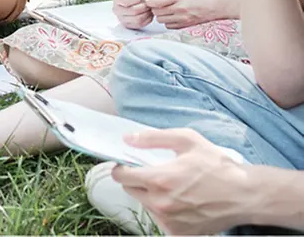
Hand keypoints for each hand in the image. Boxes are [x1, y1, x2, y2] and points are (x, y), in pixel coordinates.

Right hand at [112, 0, 153, 28]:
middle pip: (133, 11)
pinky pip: (140, 24)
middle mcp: (117, 10)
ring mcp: (122, 19)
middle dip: (144, 7)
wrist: (136, 2)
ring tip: (149, 8)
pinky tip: (148, 13)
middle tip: (148, 3)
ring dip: (147, 13)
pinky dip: (147, 19)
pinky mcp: (129, 25)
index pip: (125, 1)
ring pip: (138, 19)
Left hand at [112, 128, 252, 234]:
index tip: (128, 165)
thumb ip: (153, 138)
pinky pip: (161, 220)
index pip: (121, 176)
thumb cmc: (218, 166)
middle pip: (131, 190)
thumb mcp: (187, 141)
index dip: (122, 168)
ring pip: (146, 205)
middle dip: (138, 180)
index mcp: (159, 179)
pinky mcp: (179, 233)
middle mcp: (160, 203)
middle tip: (155, 173)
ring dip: (152, 196)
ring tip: (174, 188)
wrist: (246, 195)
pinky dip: (166, 211)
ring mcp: (169, 221)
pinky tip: (181, 202)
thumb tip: (128, 139)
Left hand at [145, 0, 229, 28]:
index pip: (155, 2)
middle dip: (155, 9)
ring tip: (168, 11)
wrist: (217, 6)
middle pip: (156, 12)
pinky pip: (169, 26)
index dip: (150, 2)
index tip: (151, 1)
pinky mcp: (185, 26)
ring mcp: (182, 19)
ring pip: (161, 20)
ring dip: (161, 16)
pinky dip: (168, 22)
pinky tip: (174, 16)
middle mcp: (179, 9)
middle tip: (160, 5)